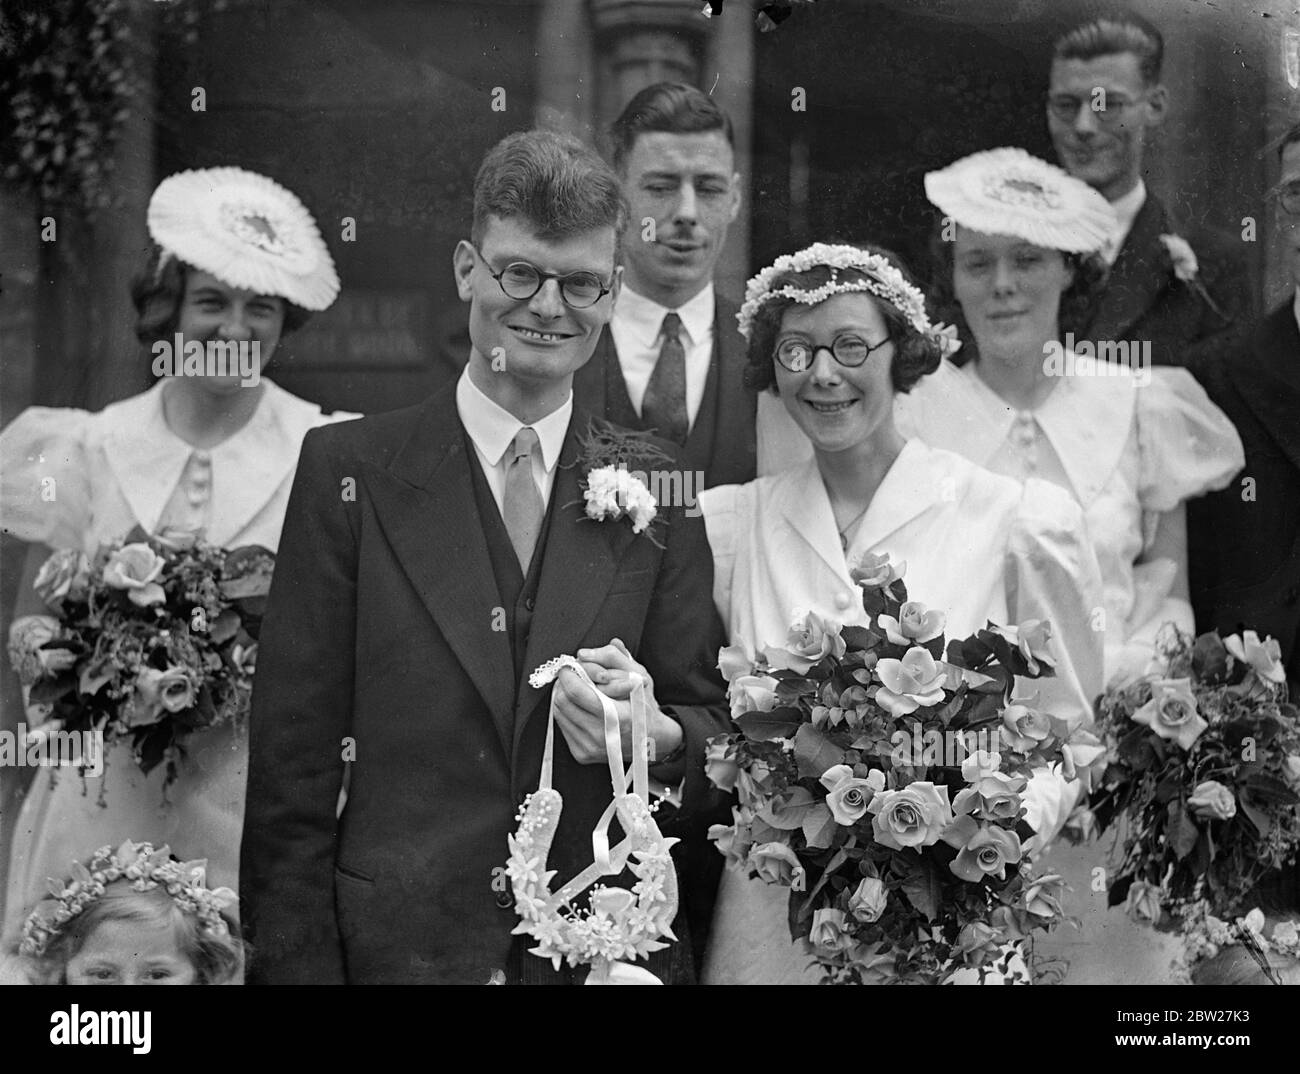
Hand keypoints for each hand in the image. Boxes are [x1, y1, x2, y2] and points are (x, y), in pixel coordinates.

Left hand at [552, 638, 682, 764]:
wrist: (652, 740)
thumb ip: (614, 658)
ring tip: (578, 690)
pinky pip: (562, 726)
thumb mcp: (639, 676)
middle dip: (564, 684)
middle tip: (574, 676)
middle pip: (562, 701)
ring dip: (564, 697)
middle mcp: (602, 736)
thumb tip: (583, 654)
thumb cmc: (645, 706)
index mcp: (619, 717)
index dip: (569, 674)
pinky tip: (580, 707)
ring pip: (558, 713)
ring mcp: (589, 748)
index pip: (576, 692)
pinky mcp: (581, 754)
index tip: (572, 665)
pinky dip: (567, 712)